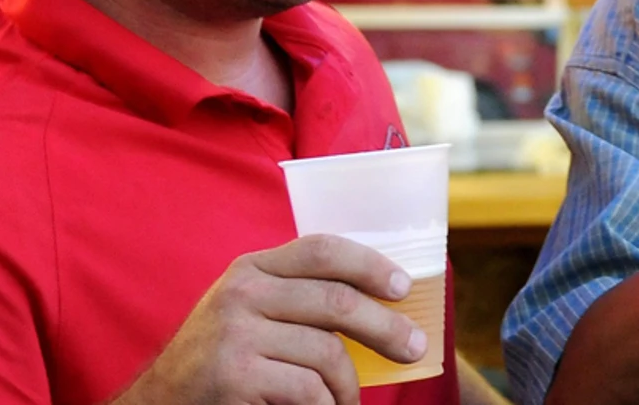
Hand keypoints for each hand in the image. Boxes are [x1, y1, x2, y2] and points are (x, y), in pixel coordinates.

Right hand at [111, 234, 426, 404]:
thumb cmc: (222, 362)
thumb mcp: (250, 315)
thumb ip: (298, 298)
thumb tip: (384, 302)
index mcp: (250, 270)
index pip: (320, 249)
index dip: (369, 263)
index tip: (403, 286)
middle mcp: (241, 294)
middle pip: (336, 301)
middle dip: (387, 327)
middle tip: (416, 349)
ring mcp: (234, 335)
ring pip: (327, 352)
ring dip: (349, 385)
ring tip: (350, 401)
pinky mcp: (234, 377)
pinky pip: (307, 390)